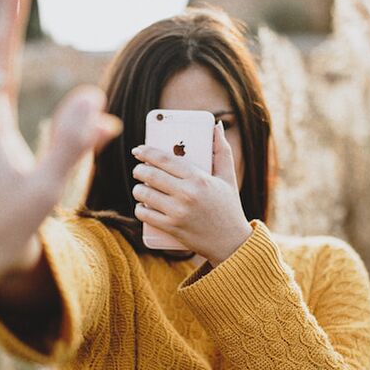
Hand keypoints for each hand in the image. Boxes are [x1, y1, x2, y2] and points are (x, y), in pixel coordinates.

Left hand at [130, 122, 252, 265]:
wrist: (231, 242)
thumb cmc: (229, 207)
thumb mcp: (228, 177)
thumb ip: (222, 150)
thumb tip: (216, 126)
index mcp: (199, 178)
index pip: (164, 159)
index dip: (147, 152)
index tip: (138, 150)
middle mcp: (187, 194)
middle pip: (150, 175)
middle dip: (139, 170)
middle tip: (139, 170)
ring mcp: (177, 212)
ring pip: (143, 194)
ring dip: (138, 189)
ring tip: (141, 188)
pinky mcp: (171, 228)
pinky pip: (144, 214)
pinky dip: (140, 208)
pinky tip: (143, 205)